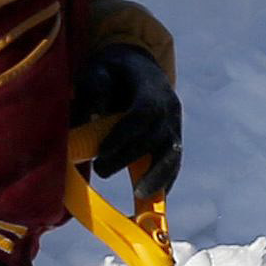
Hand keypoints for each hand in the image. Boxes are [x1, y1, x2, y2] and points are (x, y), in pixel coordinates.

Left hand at [73, 41, 181, 195]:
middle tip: (101, 170)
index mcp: (152, 88)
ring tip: (139, 194)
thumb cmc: (113, 71)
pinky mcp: (174, 140)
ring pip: (172, 155)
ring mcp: (175, 126)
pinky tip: (152, 197)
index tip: (103, 151)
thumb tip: (90, 117)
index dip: (124, 134)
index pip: (143, 114)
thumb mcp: (98, 70)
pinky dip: (164, 180)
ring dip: (157, 176)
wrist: (140, 68)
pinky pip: (173, 163)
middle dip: (129, 158)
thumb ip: (94, 90)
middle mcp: (170, 108)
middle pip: (155, 138)